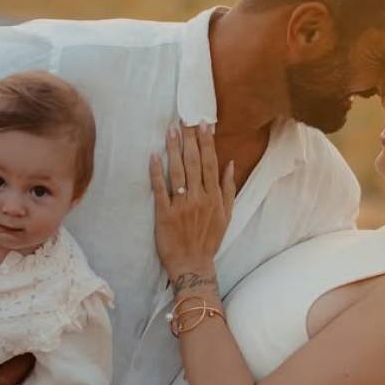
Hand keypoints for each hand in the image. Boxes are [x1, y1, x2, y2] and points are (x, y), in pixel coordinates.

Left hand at [150, 124, 236, 278]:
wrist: (193, 265)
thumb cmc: (209, 241)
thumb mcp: (226, 216)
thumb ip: (228, 189)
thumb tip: (230, 163)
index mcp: (214, 197)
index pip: (211, 163)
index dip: (206, 142)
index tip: (203, 124)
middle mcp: (199, 198)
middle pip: (194, 163)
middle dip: (189, 139)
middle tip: (184, 119)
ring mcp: (182, 206)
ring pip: (178, 172)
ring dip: (174, 149)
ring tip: (170, 131)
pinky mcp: (164, 214)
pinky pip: (160, 189)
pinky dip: (157, 172)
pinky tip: (154, 156)